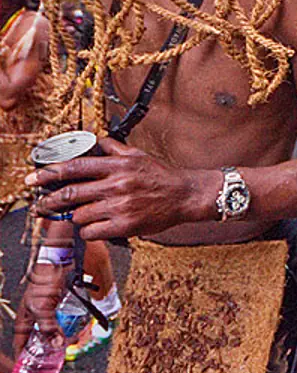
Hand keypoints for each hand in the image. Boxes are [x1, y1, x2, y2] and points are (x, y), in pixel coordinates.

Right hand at [14, 264, 67, 354]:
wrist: (61, 260)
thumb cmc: (45, 280)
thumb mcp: (43, 308)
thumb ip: (48, 327)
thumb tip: (56, 346)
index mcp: (24, 321)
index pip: (20, 347)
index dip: (24, 361)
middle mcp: (35, 319)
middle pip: (39, 343)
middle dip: (47, 353)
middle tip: (56, 363)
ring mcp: (49, 313)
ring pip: (54, 334)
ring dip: (62, 341)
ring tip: (71, 348)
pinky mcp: (61, 307)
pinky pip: (66, 323)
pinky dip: (71, 329)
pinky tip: (79, 334)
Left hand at [26, 137, 216, 240]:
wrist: (184, 195)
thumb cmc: (161, 175)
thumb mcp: (136, 154)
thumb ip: (112, 148)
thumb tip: (92, 141)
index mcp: (117, 165)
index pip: (76, 167)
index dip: (51, 173)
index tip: (35, 178)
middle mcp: (116, 184)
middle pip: (72, 193)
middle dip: (50, 200)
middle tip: (40, 205)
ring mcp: (120, 206)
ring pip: (80, 215)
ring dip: (75, 216)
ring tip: (79, 214)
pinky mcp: (125, 225)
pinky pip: (93, 231)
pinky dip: (88, 230)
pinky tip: (94, 225)